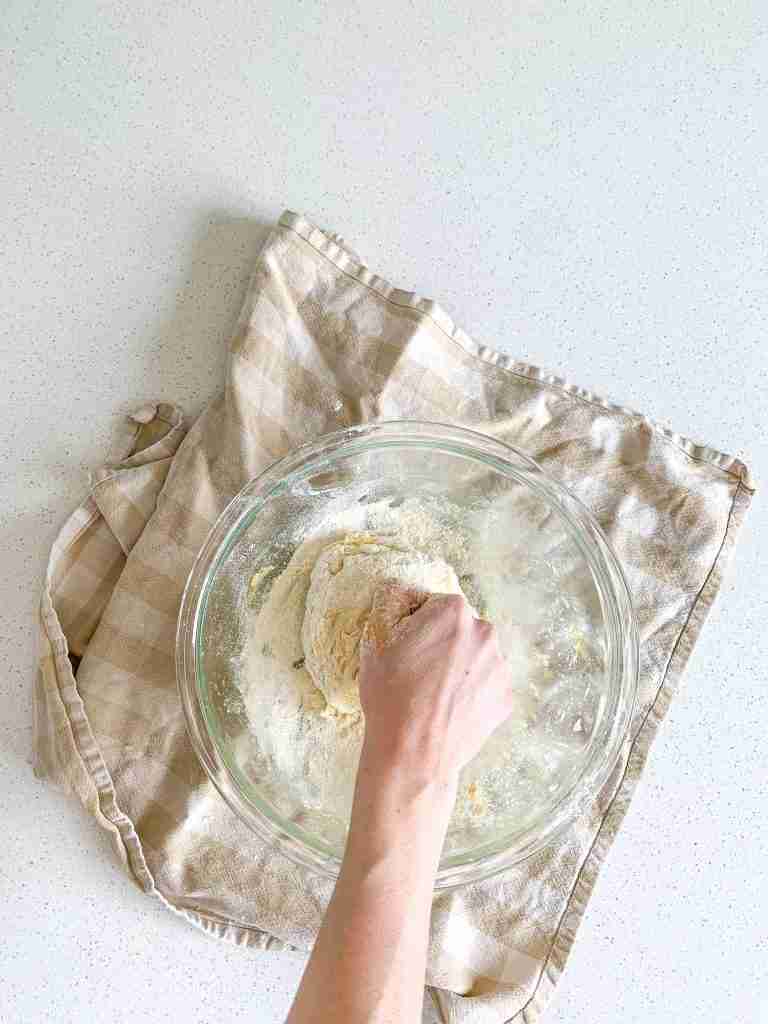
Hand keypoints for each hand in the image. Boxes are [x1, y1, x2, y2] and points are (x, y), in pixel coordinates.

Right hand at [359, 585, 515, 788]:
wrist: (414, 753)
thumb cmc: (390, 696)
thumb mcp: (375, 641)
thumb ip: (391, 605)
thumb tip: (401, 594)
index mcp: (453, 612)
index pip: (436, 606)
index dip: (419, 626)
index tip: (408, 647)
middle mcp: (485, 632)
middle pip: (462, 630)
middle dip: (445, 644)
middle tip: (421, 673)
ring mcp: (500, 667)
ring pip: (477, 658)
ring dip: (461, 668)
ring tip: (435, 695)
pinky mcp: (506, 698)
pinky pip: (487, 687)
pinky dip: (473, 694)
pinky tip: (451, 710)